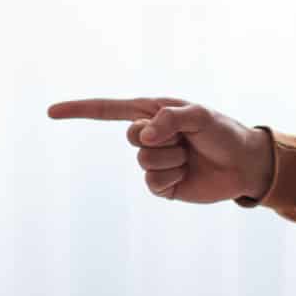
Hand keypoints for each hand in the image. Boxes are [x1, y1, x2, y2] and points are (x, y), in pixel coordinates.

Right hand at [47, 96, 274, 204]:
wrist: (245, 164)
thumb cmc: (223, 132)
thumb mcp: (200, 115)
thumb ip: (170, 118)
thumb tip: (143, 134)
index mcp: (152, 112)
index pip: (108, 110)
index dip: (79, 110)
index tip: (51, 112)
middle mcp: (149, 136)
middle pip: (131, 138)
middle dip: (160, 138)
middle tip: (185, 139)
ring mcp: (154, 162)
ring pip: (144, 162)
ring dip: (172, 160)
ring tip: (191, 157)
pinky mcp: (162, 185)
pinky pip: (153, 184)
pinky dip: (172, 178)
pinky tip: (187, 175)